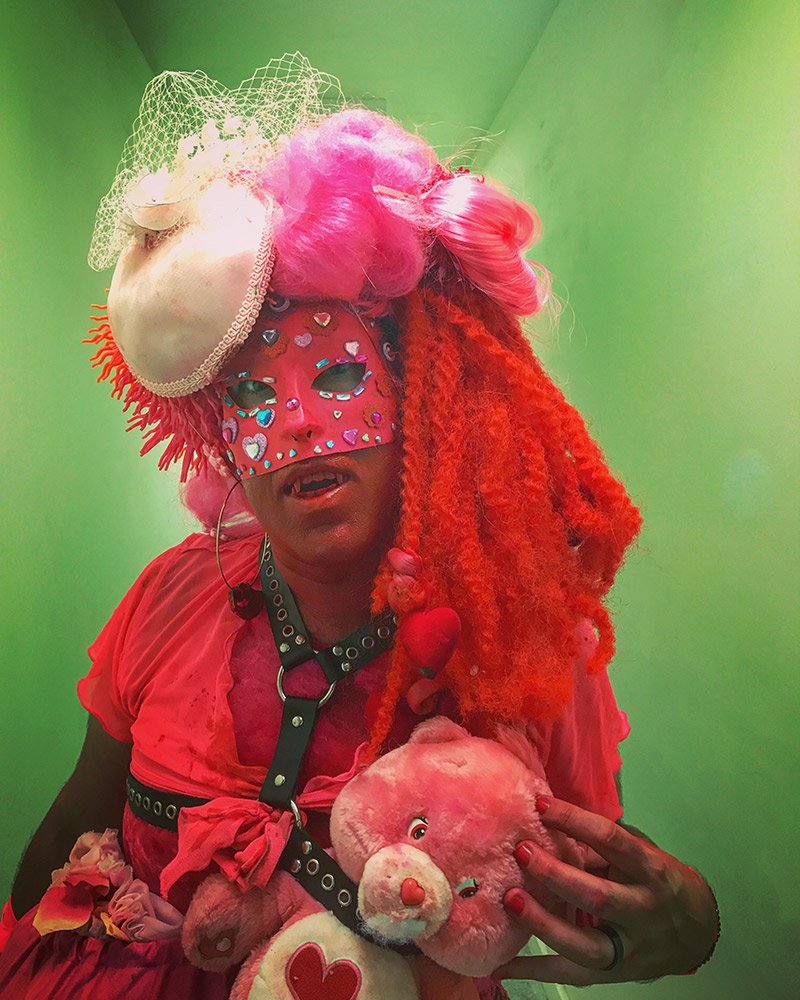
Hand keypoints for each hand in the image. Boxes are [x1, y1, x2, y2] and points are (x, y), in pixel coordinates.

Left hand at [495, 796, 718, 984]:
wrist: (697, 933)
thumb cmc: (658, 881)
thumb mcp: (641, 855)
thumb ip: (601, 847)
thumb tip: (550, 827)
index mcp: (649, 869)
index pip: (610, 840)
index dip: (575, 820)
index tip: (540, 805)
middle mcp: (642, 909)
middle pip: (598, 896)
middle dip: (557, 875)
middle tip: (522, 852)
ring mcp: (629, 947)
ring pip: (586, 945)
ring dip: (544, 924)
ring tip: (512, 901)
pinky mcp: (615, 973)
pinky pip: (572, 974)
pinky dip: (536, 970)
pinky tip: (503, 964)